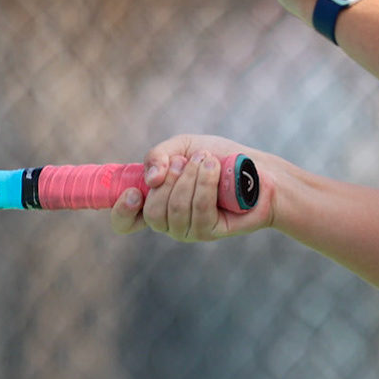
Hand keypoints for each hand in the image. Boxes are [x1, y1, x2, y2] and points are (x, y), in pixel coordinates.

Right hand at [109, 135, 274, 242]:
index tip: (134, 192)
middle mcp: (168, 221)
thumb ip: (158, 156)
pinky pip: (199, 211)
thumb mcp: (182, 147)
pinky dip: (204, 184)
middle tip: (185, 161)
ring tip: (206, 160)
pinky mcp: (210, 232)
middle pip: (152, 213)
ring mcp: (188, 230)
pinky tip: (213, 168)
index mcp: (155, 202)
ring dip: (190, 177)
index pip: (125, 222)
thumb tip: (151, 179)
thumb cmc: (218, 158)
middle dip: (169, 181)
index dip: (122, 212)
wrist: (256, 169)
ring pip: (176, 210)